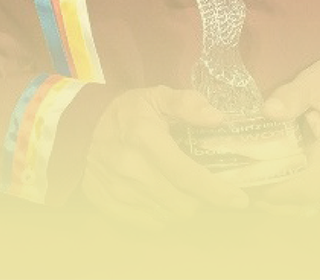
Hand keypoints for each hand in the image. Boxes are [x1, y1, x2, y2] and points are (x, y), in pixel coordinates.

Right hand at [80, 86, 248, 225]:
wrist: (81, 127)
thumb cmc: (126, 111)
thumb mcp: (157, 96)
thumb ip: (189, 103)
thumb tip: (217, 118)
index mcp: (146, 138)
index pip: (188, 175)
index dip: (217, 191)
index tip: (238, 199)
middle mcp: (131, 167)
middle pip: (182, 204)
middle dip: (202, 200)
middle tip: (206, 188)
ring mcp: (118, 189)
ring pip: (167, 217)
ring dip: (183, 209)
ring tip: (185, 192)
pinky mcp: (108, 203)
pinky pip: (147, 223)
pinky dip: (163, 217)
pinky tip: (165, 200)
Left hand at [252, 57, 319, 212]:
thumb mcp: (314, 81)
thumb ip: (292, 96)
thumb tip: (268, 110)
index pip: (307, 187)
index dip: (279, 192)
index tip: (253, 184)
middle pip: (306, 199)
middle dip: (275, 199)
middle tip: (247, 185)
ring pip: (311, 198)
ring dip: (283, 197)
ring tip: (256, 184)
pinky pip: (315, 189)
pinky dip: (293, 190)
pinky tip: (274, 177)